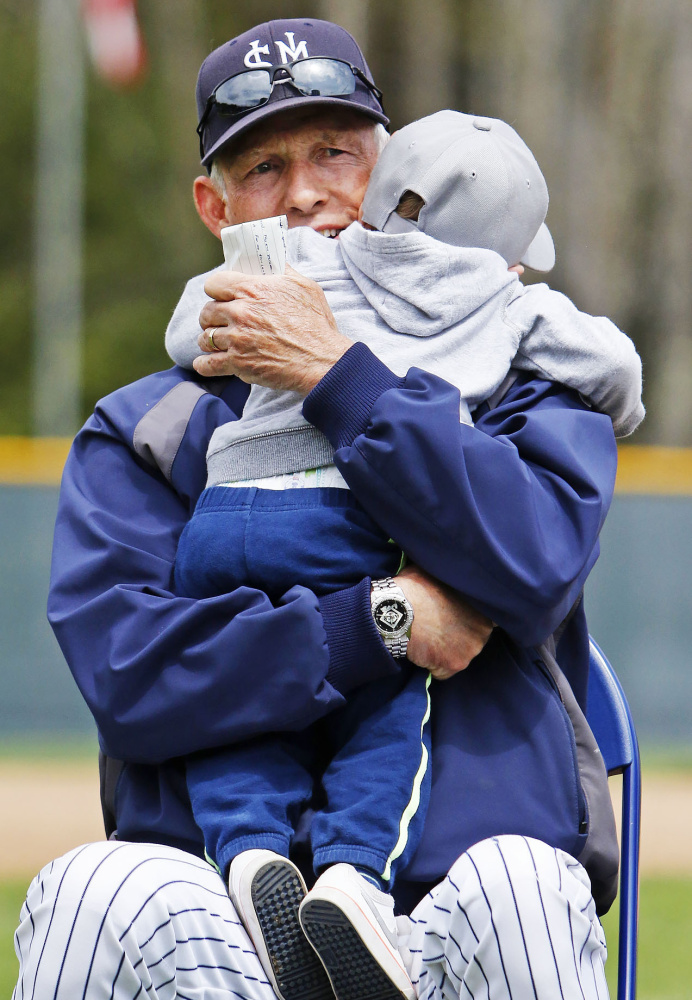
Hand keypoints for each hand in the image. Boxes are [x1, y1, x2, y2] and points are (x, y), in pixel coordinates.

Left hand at [194, 265, 353, 393]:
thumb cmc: (316, 324)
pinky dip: (204, 365)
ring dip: (208, 340)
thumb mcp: (304, 286)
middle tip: (218, 321)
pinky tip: (206, 363)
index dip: (216, 289)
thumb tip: (274, 259)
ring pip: (205, 338)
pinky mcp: (238, 363)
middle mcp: (240, 313)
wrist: (321, 360)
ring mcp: (237, 340)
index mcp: (253, 290)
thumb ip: (284, 270)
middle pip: (207, 311)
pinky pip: (208, 364)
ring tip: (215, 342)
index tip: (220, 295)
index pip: (214, 283)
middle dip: (210, 316)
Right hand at [395, 564, 492, 679]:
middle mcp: (483, 630)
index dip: (470, 619)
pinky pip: (444, 671)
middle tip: (438, 627)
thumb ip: (451, 582)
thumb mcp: (437, 575)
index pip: (487, 618)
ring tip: (428, 639)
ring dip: (446, 651)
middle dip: (459, 636)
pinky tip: (423, 651)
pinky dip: (434, 665)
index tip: (457, 617)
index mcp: (482, 606)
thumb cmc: (415, 588)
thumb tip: (447, 575)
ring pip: (460, 656)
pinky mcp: (454, 665)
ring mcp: (470, 649)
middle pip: (474, 639)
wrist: (397, 611)